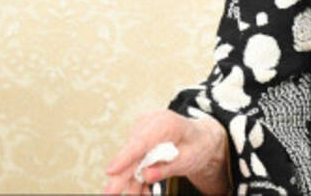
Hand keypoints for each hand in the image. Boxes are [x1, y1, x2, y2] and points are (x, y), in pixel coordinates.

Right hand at [104, 109, 231, 195]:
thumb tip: (147, 175)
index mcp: (166, 122)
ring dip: (132, 184)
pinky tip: (144, 193)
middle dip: (121, 177)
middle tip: (110, 194)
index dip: (125, 157)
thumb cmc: (197, 145)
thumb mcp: (190, 158)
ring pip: (130, 163)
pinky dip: (137, 181)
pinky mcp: (138, 145)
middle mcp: (149, 125)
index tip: (111, 171)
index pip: (142, 141)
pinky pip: (133, 166)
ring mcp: (141, 134)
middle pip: (131, 155)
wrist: (200, 139)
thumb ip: (170, 166)